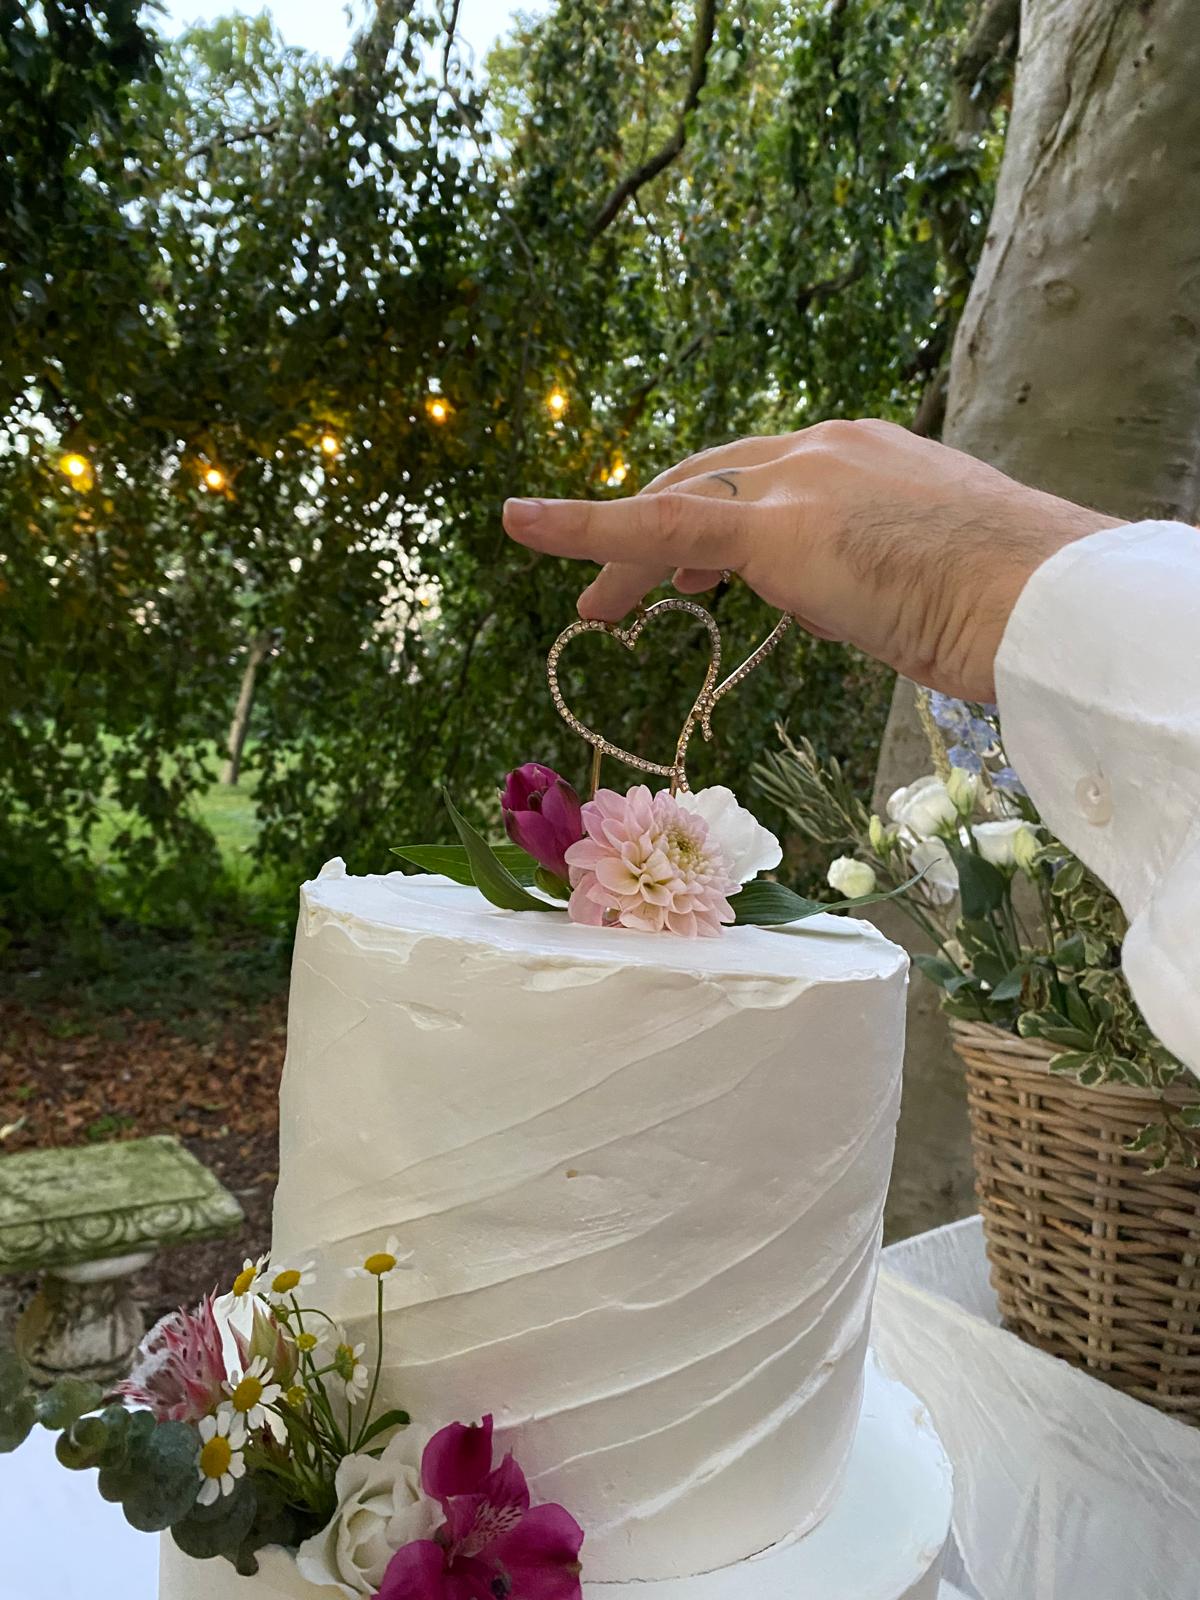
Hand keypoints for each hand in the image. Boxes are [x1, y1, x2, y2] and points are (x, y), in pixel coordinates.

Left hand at [501, 419, 1121, 700]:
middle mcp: (822, 449)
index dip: (713, 523)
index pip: (761, 478)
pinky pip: (656, 522)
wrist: (1044, 602)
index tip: (691, 567)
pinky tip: (523, 524)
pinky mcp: (775, 527)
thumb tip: (834, 599)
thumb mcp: (928, 578)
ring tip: (597, 611)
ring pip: (678, 505)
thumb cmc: (1009, 605)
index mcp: (862, 455)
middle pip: (705, 482)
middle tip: (620, 599)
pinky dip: (582, 524)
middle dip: (651, 537)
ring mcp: (799, 480)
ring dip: (624, 553)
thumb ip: (870, 573)